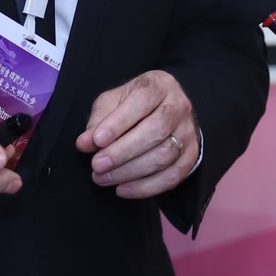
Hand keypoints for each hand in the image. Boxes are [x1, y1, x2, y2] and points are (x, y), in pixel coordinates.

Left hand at [75, 70, 197, 198]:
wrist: (165, 112)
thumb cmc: (133, 106)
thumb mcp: (113, 102)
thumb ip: (98, 120)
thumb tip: (84, 143)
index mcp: (159, 86)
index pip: (142, 101)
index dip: (119, 122)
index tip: (97, 140)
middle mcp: (179, 107)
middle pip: (156, 131)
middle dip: (122, 152)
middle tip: (97, 165)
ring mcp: (188, 132)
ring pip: (164, 156)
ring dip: (130, 172)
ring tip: (103, 178)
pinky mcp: (191, 156)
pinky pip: (173, 176)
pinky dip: (147, 187)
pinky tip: (123, 190)